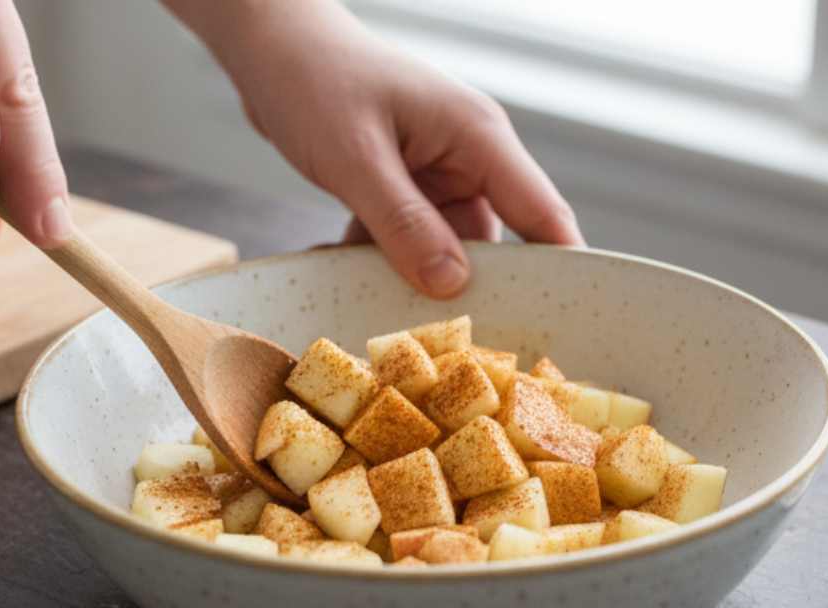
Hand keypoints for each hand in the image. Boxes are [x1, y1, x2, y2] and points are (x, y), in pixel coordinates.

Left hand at [167, 1, 583, 297]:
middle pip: (489, 244)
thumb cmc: (314, 81)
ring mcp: (432, 173)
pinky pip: (403, 240)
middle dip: (463, 290)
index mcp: (478, 137)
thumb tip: (452, 286)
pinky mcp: (400, 186)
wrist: (269, 46)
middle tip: (439, 341)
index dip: (558, 272)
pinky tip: (337, 266)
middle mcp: (466, 157)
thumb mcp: (356, 159)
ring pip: (439, 249)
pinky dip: (374, 259)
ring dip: (405, 276)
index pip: (542, 214)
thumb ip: (404, 224)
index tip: (554, 330)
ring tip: (368, 299)